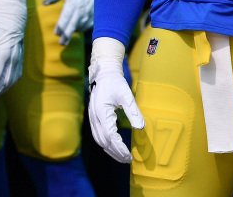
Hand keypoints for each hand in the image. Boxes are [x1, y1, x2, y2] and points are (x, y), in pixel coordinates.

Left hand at [0, 0, 25, 104]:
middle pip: (4, 82)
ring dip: (1, 91)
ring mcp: (19, 60)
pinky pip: (15, 76)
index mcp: (4, 54)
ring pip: (11, 81)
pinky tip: (2, 88)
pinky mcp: (20, 59)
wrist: (12, 16)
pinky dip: (8, 85)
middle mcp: (13, 59)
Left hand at [45, 0, 101, 44]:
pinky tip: (79, 29)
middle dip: (67, 35)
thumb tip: (45, 3)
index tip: (56, 34)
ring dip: (75, 31)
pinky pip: (92, 23)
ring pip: (83, 25)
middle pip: (74, 24)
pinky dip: (85, 27)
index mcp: (73, 1)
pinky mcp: (98, 10)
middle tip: (62, 43)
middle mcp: (83, 7)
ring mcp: (92, 9)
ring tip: (68, 35)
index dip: (61, 27)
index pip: (65, 18)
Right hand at [88, 37, 143, 162]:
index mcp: (101, 112)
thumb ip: (133, 112)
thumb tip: (141, 128)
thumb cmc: (115, 83)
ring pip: (98, 140)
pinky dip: (105, 144)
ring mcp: (92, 117)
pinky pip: (97, 135)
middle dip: (115, 152)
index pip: (110, 136)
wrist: (103, 73)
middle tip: (128, 159)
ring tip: (122, 156)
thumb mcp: (126, 95)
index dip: (119, 148)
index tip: (130, 155)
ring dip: (109, 150)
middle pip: (102, 141)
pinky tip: (114, 146)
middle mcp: (94, 117)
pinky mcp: (93, 117)